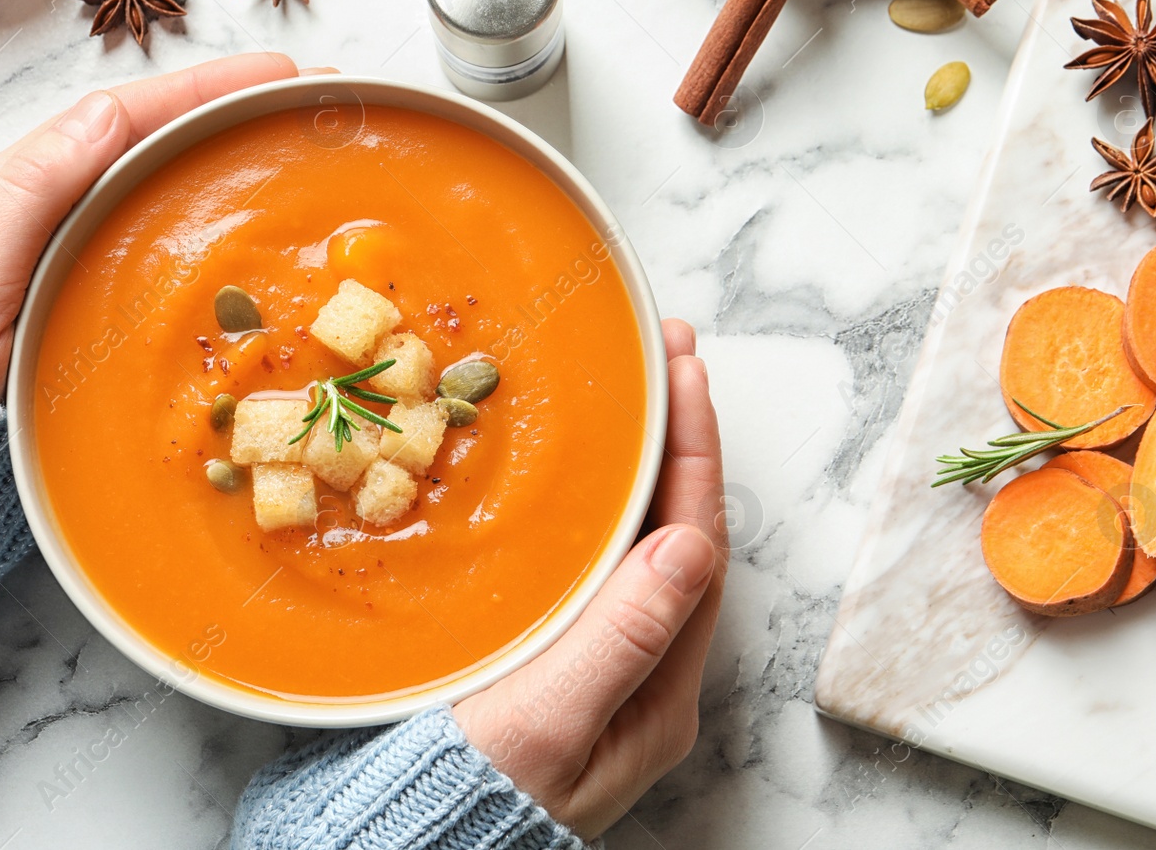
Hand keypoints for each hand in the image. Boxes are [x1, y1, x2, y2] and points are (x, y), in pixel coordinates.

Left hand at [0, 53, 304, 401]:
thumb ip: (31, 190)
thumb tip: (109, 114)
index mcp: (21, 190)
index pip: (126, 119)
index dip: (203, 91)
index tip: (276, 75)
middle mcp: (57, 220)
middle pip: (158, 152)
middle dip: (234, 122)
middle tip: (310, 109)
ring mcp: (81, 272)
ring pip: (168, 207)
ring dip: (233, 177)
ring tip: (300, 161)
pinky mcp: (99, 326)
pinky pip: (170, 273)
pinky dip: (219, 250)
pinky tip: (260, 259)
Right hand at [452, 319, 724, 839]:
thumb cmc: (460, 798)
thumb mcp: (545, 724)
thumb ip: (621, 639)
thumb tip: (687, 544)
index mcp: (658, 692)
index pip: (695, 545)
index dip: (694, 450)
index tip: (684, 369)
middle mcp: (644, 677)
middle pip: (677, 536)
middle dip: (676, 442)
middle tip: (659, 357)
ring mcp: (600, 670)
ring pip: (637, 548)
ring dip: (640, 468)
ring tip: (629, 394)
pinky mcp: (552, 666)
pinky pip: (593, 568)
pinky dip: (595, 507)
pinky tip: (573, 477)